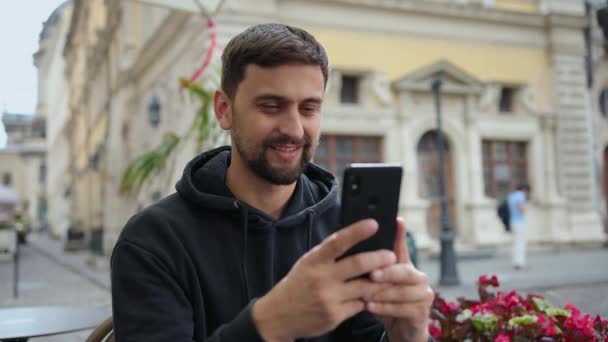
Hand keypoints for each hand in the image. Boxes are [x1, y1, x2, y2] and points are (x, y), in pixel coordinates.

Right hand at [252, 219, 396, 340]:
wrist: (278, 316)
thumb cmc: (297, 285)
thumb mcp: (307, 264)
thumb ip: (328, 254)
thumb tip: (355, 239)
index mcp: (314, 260)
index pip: (338, 241)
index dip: (357, 231)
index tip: (374, 224)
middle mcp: (322, 278)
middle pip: (358, 264)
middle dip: (380, 258)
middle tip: (392, 255)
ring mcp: (329, 298)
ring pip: (365, 287)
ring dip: (381, 281)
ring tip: (391, 275)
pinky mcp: (335, 316)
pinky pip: (360, 305)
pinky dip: (368, 298)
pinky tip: (373, 294)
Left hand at [366, 218, 433, 341]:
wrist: (401, 327)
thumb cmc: (387, 299)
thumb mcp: (381, 280)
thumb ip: (375, 262)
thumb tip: (363, 239)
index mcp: (408, 266)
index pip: (403, 248)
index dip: (400, 235)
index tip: (397, 221)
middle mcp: (420, 278)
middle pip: (406, 272)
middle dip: (388, 272)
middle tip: (372, 274)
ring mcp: (424, 295)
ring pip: (402, 292)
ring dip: (382, 293)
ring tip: (364, 293)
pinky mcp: (422, 313)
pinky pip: (402, 309)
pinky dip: (385, 308)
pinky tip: (370, 306)